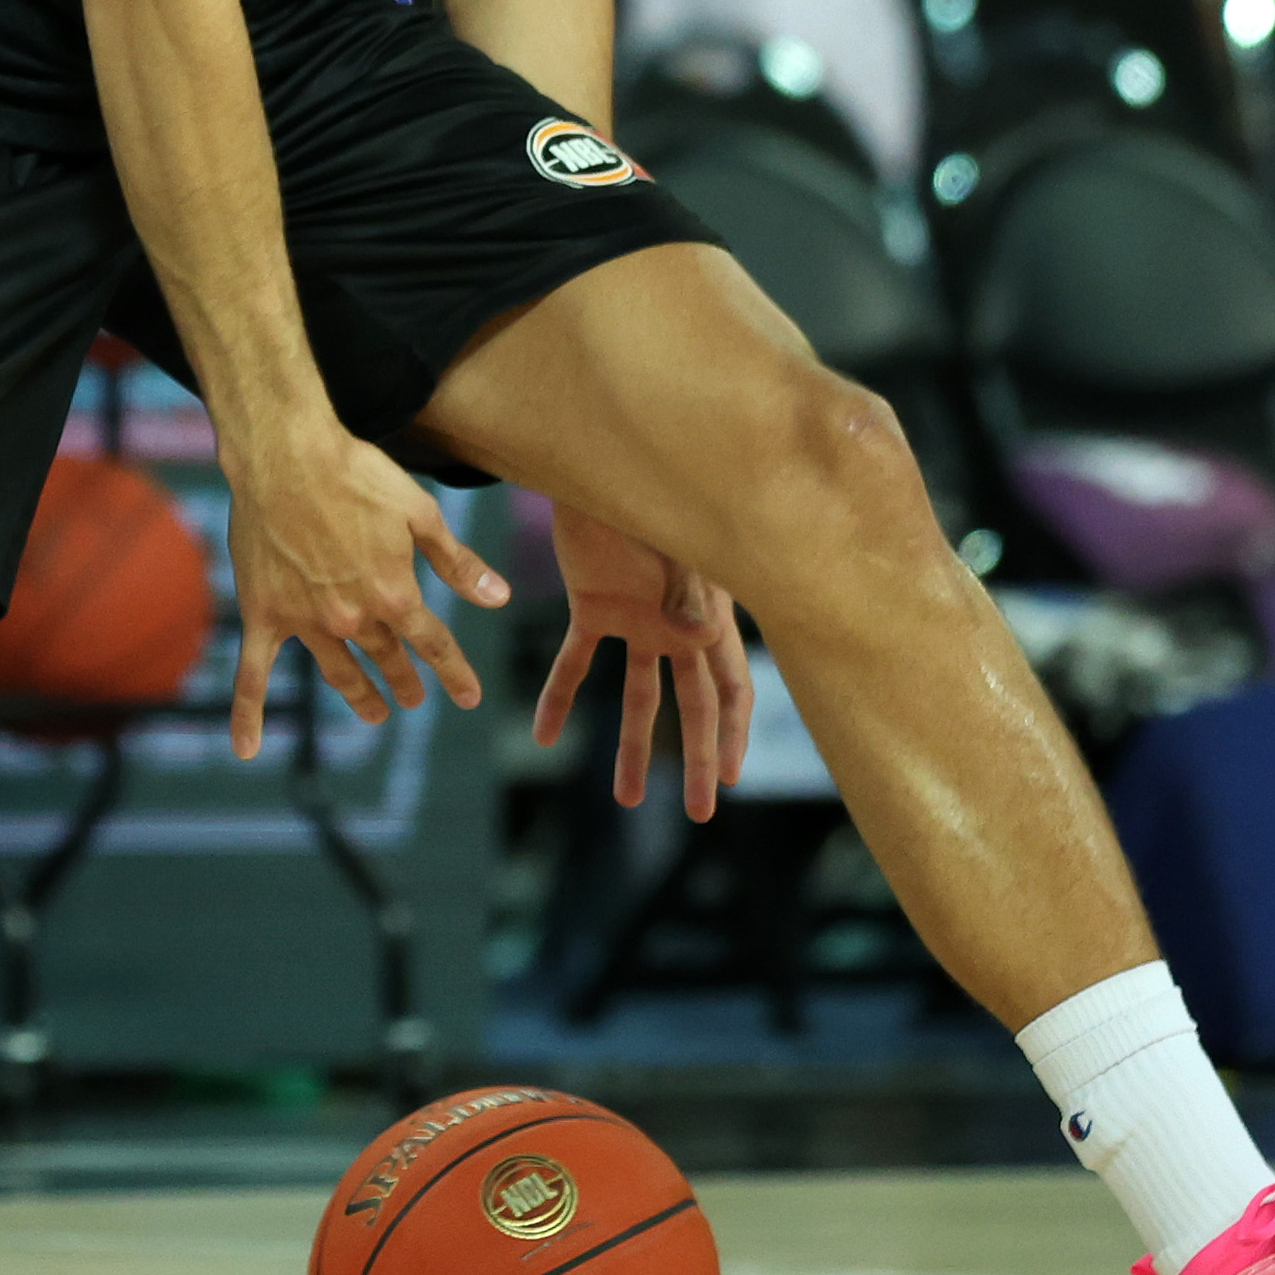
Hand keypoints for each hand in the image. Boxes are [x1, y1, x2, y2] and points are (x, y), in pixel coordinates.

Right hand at [220, 416, 505, 756]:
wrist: (284, 454)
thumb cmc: (356, 473)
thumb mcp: (420, 512)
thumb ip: (457, 562)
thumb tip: (500, 598)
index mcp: (395, 593)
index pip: (434, 643)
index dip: (454, 672)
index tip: (470, 696)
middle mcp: (352, 617)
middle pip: (386, 657)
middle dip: (405, 680)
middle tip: (414, 698)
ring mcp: (305, 621)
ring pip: (337, 670)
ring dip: (358, 694)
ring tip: (373, 712)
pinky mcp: (263, 614)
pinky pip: (253, 673)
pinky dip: (248, 713)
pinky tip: (246, 748)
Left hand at [528, 502, 751, 820]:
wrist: (596, 460)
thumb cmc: (652, 496)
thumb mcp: (677, 545)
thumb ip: (687, 591)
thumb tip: (696, 637)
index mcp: (707, 617)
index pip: (729, 688)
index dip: (731, 733)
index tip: (726, 779)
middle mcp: (675, 626)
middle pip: (690, 707)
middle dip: (694, 759)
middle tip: (697, 815)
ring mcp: (635, 619)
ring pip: (635, 697)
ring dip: (630, 747)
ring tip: (623, 800)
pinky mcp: (591, 606)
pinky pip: (574, 663)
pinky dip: (558, 698)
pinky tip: (543, 736)